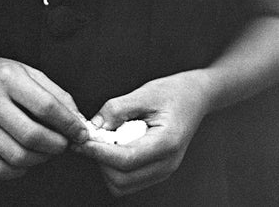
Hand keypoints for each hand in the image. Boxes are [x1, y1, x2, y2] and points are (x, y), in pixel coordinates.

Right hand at [0, 57, 88, 180]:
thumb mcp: (28, 72)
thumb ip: (56, 94)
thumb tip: (78, 120)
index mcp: (8, 78)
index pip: (45, 106)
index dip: (69, 124)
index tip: (80, 133)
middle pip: (31, 136)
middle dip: (57, 145)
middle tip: (65, 144)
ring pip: (17, 157)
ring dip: (41, 159)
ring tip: (47, 150)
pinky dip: (18, 171)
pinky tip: (25, 159)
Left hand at [74, 71, 210, 196]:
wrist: (196, 97)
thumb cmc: (174, 92)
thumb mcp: (145, 93)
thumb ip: (117, 109)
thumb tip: (93, 126)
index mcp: (167, 142)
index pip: (126, 160)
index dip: (99, 152)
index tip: (82, 140)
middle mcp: (167, 163)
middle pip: (121, 179)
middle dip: (101, 161)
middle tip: (91, 138)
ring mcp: (163, 170)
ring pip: (123, 185)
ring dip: (106, 166)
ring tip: (105, 141)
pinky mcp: (157, 171)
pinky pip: (129, 181)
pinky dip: (114, 168)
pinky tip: (114, 146)